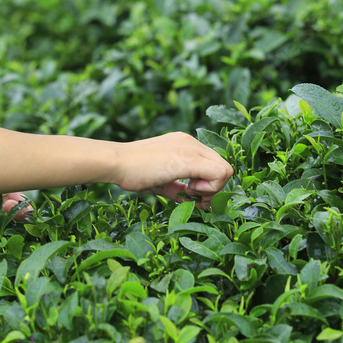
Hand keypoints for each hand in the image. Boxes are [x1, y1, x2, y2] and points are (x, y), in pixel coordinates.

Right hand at [112, 132, 233, 208]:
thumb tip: (188, 200)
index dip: (210, 185)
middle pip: (224, 168)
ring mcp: (191, 148)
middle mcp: (191, 142)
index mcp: (185, 145)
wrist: (117, 162)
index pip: (214, 164)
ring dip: (212, 190)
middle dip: (214, 189)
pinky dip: (210, 190)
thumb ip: (178, 188)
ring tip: (189, 193)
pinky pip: (219, 174)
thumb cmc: (132, 172)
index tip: (193, 195)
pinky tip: (188, 191)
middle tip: (194, 197)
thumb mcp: (161, 181)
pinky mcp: (189, 158)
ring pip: (226, 171)